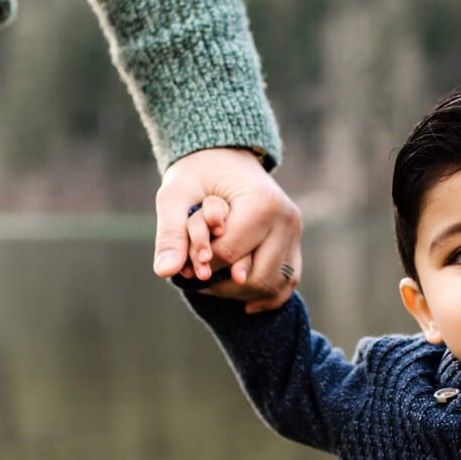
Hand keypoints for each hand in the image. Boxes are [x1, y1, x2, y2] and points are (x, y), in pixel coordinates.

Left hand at [153, 147, 302, 312]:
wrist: (224, 156)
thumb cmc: (197, 173)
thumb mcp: (175, 195)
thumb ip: (171, 233)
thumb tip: (165, 271)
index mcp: (263, 202)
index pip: (230, 254)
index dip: (203, 264)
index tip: (187, 261)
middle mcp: (287, 218)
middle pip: (253, 276)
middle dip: (220, 284)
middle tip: (198, 276)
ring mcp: (295, 232)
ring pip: (271, 285)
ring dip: (239, 294)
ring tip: (214, 283)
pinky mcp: (295, 243)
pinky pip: (288, 282)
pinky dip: (267, 298)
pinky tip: (244, 303)